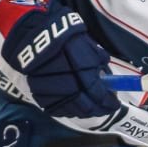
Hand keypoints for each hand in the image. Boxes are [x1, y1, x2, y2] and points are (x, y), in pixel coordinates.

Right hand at [2, 3, 119, 120]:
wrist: (33, 34)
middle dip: (97, 110)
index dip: (107, 101)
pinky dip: (66, 110)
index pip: (97, 91)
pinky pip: (54, 108)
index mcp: (79, 65)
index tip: (114, 104)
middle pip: (84, 105)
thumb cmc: (64, 36)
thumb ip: (97, 61)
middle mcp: (65, 78)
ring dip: (83, 112)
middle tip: (104, 110)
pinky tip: (74, 109)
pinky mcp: (37, 91)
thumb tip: (107, 78)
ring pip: (70, 109)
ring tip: (91, 110)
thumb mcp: (86, 42)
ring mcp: (50, 87)